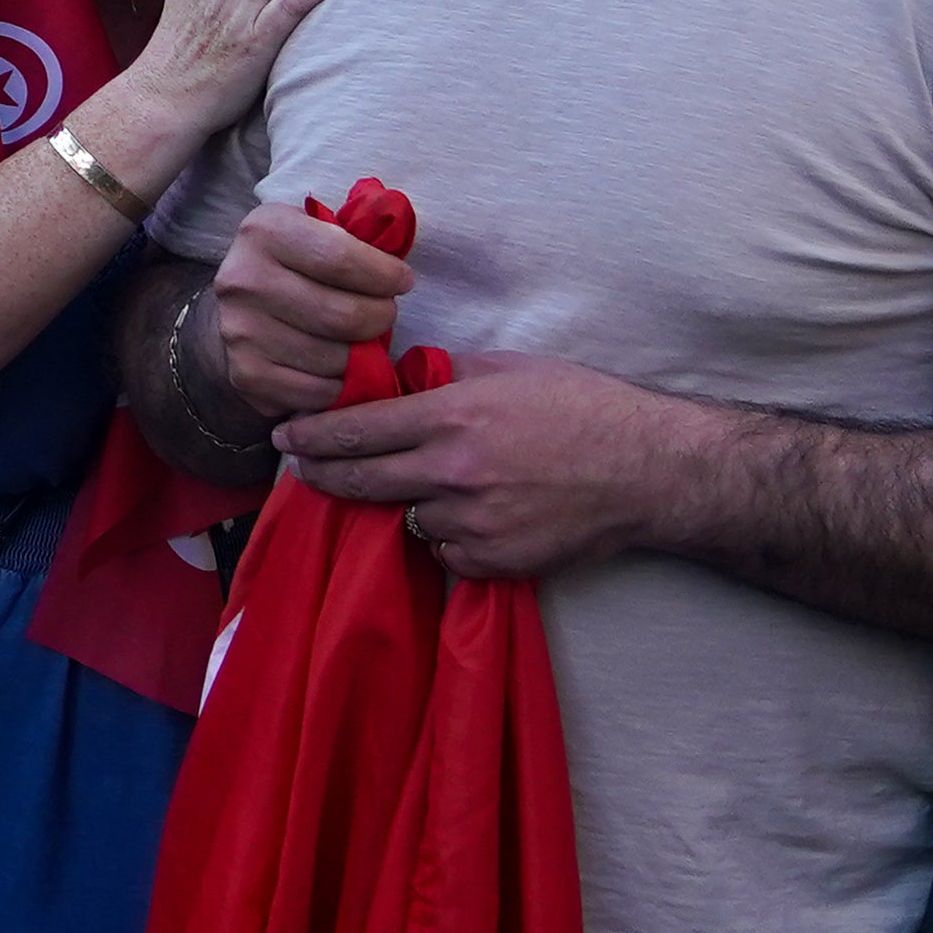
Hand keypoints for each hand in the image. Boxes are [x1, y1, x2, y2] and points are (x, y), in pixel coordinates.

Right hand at [211, 193, 410, 428]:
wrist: (236, 310)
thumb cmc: (295, 264)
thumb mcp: (314, 229)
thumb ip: (355, 232)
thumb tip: (398, 235)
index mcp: (264, 230)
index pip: (342, 258)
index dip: (385, 274)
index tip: (402, 280)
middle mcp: (244, 278)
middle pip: (344, 315)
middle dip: (381, 317)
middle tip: (385, 313)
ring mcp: (240, 330)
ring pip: (336, 358)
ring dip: (363, 355)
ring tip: (362, 340)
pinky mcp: (246, 374)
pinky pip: (320, 392)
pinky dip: (342, 385)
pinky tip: (341, 368)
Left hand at [273, 354, 685, 582]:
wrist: (647, 469)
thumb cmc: (581, 406)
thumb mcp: (506, 370)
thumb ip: (444, 379)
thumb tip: (395, 383)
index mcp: (451, 418)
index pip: (355, 432)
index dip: (311, 437)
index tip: (285, 437)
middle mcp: (454, 474)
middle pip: (361, 484)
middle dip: (324, 476)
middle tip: (304, 470)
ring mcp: (475, 524)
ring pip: (407, 520)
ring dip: (404, 505)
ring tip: (420, 488)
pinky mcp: (497, 562)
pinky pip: (446, 553)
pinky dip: (448, 537)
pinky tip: (469, 516)